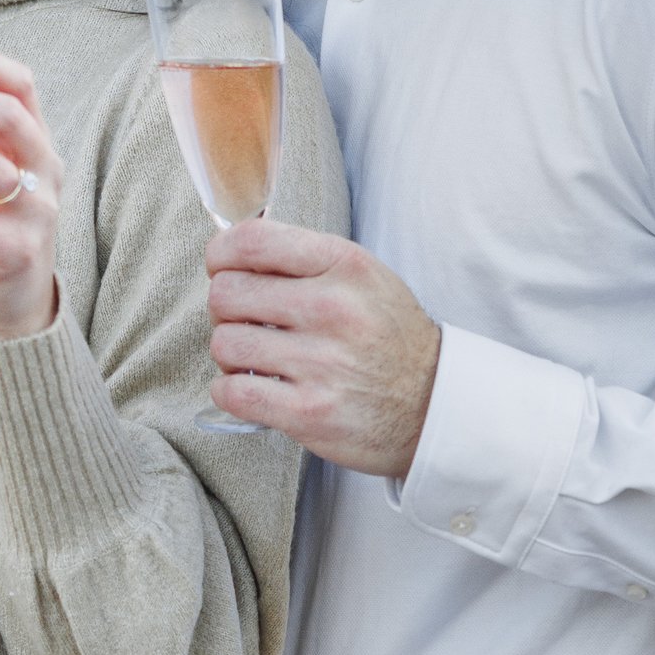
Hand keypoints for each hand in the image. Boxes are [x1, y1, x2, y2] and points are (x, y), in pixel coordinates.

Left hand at [205, 219, 442, 478]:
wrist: (433, 405)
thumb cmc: (387, 336)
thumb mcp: (361, 276)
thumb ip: (302, 259)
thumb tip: (231, 254)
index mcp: (345, 265)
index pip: (251, 242)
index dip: (220, 254)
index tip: (223, 268)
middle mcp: (334, 309)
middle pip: (226, 293)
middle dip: (225, 309)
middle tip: (245, 321)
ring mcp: (322, 363)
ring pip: (224, 344)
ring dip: (230, 354)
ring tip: (255, 359)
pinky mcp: (308, 412)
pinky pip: (232, 392)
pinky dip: (229, 391)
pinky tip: (250, 388)